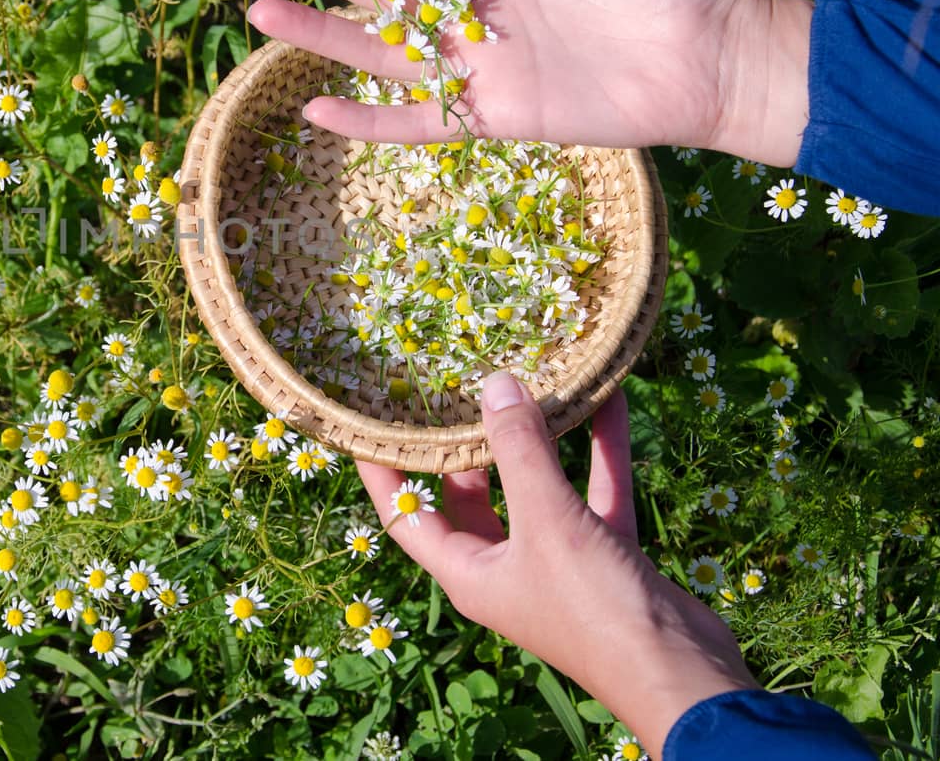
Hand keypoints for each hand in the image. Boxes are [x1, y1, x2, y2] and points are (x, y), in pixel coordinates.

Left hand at [357, 373, 757, 757]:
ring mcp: (556, 560)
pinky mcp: (604, 552)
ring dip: (538, 436)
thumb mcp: (547, 522)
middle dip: (465, 440)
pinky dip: (599, 448)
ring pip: (537, 485)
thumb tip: (494, 385)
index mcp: (467, 571)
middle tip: (452, 381)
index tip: (367, 417)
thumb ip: (520, 451)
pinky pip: (594, 489)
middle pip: (469, 492)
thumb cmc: (595, 608)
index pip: (404, 514)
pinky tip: (606, 396)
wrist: (683, 675)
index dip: (383, 468)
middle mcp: (503, 565)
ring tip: (528, 376)